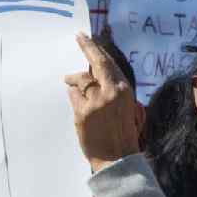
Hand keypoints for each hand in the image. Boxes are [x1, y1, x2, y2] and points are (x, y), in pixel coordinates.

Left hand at [66, 33, 140, 172]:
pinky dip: (72, 95)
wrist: (117, 158)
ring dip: (74, 79)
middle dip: (86, 48)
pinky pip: (73, 96)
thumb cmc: (123, 134)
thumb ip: (112, 89)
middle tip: (79, 38)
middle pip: (95, 63)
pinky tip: (76, 101)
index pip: (108, 62)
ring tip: (69, 80)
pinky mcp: (82, 113)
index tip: (85, 37)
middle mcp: (111, 92)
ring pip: (80, 80)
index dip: (95, 48)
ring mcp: (95, 102)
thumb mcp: (126, 107)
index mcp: (124, 89)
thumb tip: (94, 72)